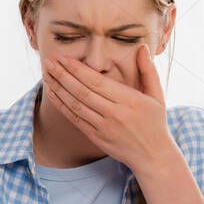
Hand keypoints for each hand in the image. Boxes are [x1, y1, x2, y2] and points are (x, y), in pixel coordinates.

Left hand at [42, 43, 174, 171]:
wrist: (152, 156)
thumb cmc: (155, 123)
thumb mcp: (157, 96)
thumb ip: (148, 71)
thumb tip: (141, 47)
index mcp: (129, 101)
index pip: (97, 82)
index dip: (78, 69)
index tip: (64, 58)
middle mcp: (115, 114)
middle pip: (82, 91)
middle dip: (62, 75)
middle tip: (48, 61)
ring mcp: (103, 127)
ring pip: (75, 105)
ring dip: (58, 88)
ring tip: (46, 74)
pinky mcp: (96, 137)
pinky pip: (75, 119)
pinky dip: (62, 105)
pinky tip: (52, 93)